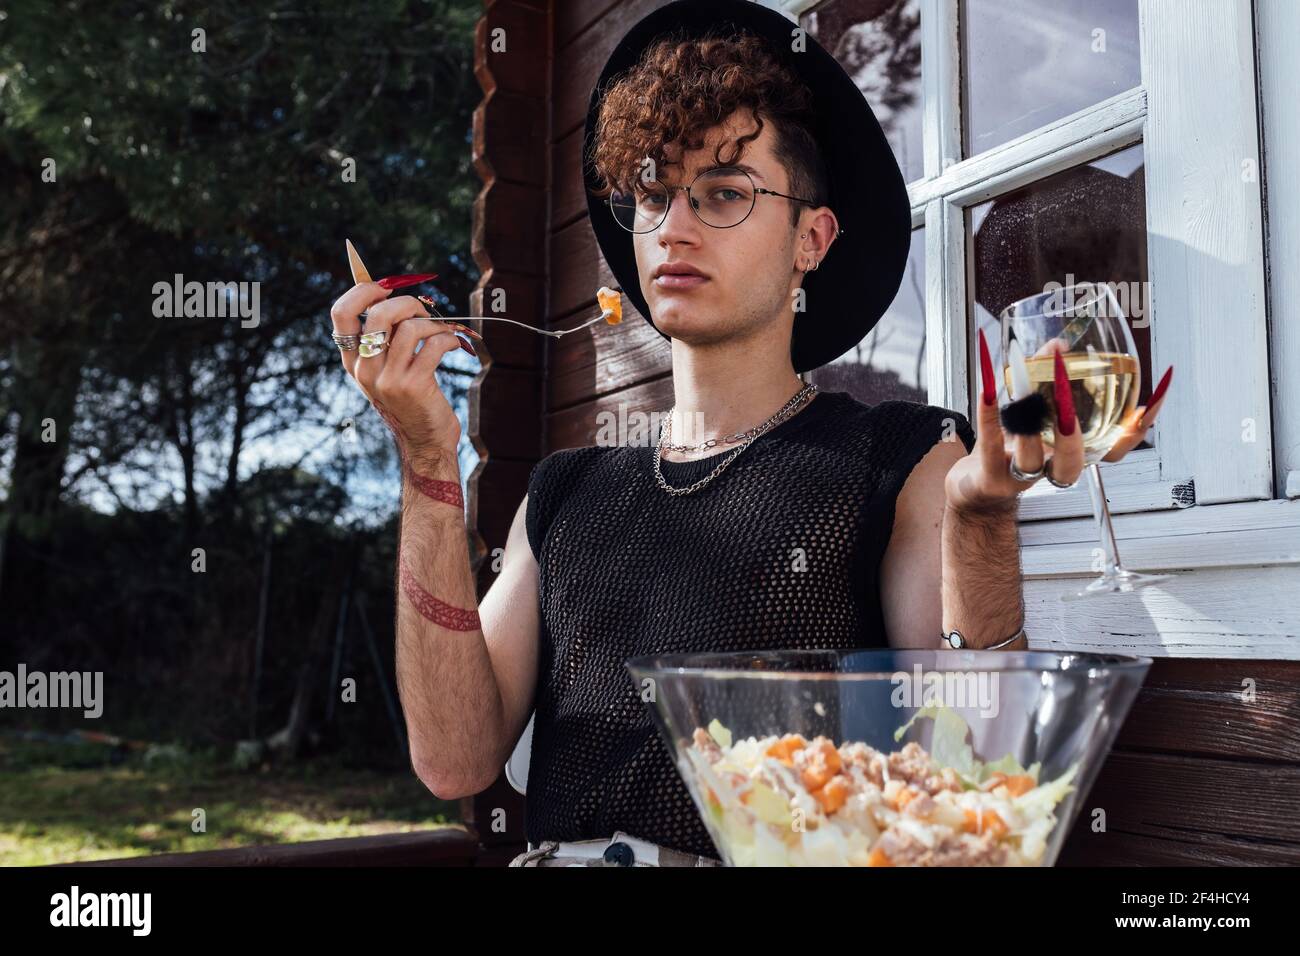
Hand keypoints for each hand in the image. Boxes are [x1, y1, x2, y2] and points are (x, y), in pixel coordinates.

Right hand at [330, 281, 474, 468]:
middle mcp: (365, 370)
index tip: (385, 287)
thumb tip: (393, 294)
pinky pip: (433, 345)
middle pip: (378, 313)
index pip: (340, 315)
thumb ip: (384, 339)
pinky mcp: (414, 386)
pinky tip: (455, 345)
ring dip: (434, 323)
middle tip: (423, 311)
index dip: (362, 291)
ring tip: (444, 332)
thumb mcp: (387, 371)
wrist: (426, 442)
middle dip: (407, 302)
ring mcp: (388, 380)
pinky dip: (449, 339)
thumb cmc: (411, 400)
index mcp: (353, 363)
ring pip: (409, 327)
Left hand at [944, 330, 1175, 517]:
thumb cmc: (1013, 445)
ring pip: (1030, 460)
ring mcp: (1019, 475)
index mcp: (1073, 452)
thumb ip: (1047, 375)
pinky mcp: (989, 475)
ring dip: (1029, 428)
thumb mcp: (1033, 409)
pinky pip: (990, 444)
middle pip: (1072, 466)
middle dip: (1074, 439)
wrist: (976, 485)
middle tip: (1072, 410)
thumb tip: (1059, 344)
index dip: (1137, 427)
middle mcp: (1050, 468)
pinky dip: (988, 416)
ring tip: (1025, 396)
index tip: (1154, 398)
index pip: (1114, 447)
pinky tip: (987, 390)